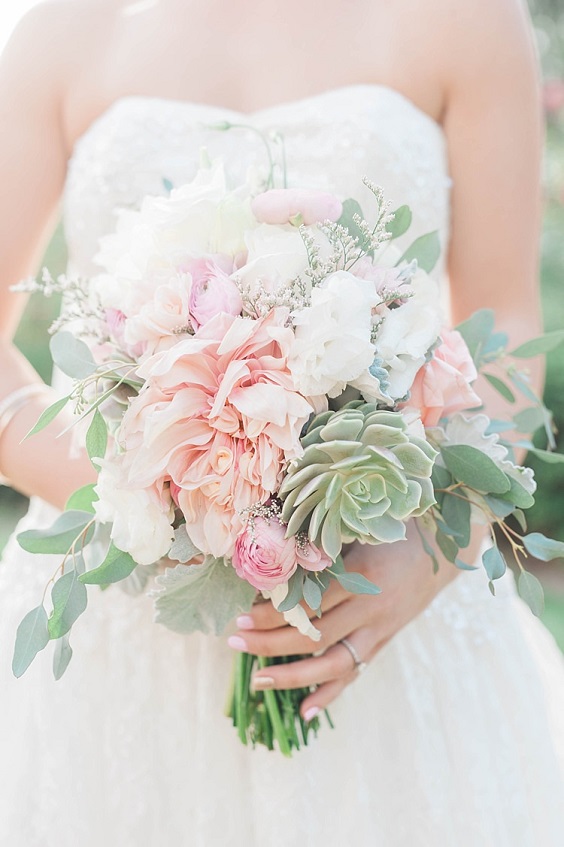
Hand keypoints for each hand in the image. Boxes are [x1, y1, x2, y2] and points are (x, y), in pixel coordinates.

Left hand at [227, 524, 463, 721]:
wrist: (441, 553)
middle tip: (236, 642)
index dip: (274, 614)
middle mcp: (371, 608)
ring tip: (256, 680)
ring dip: (291, 676)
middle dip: (270, 643)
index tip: (244, 615)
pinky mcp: (382, 643)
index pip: (309, 604)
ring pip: (332, 663)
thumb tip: (274, 561)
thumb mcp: (359, 532)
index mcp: (363, 575)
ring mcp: (379, 630)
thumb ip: (324, 548)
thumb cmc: (393, 533)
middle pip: (314, 636)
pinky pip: (354, 674)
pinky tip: (304, 712)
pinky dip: (330, 694)